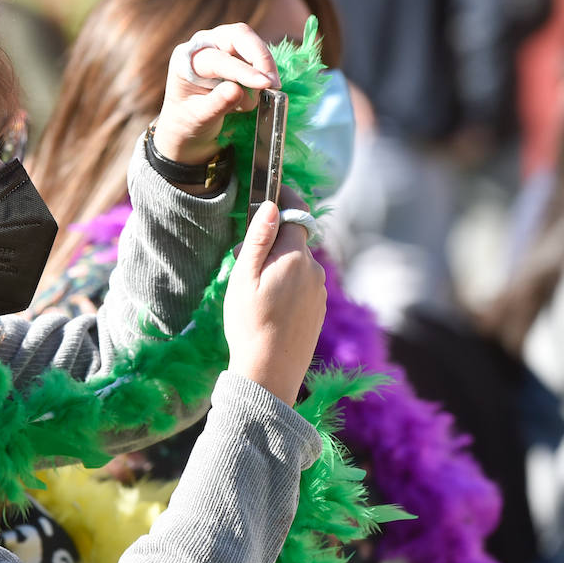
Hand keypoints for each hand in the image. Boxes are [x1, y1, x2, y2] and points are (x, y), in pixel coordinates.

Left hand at [153, 23, 280, 165]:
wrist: (187, 124)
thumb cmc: (187, 120)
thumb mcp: (197, 118)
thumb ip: (216, 104)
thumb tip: (236, 90)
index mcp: (186, 60)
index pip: (219, 59)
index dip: (243, 71)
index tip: (264, 84)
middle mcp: (204, 46)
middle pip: (239, 36)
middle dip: (261, 57)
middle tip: (273, 84)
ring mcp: (222, 46)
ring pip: (253, 45)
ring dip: (263, 70)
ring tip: (249, 103)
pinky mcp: (239, 54)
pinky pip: (258, 58)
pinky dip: (262, 75)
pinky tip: (252, 95)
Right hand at [223, 201, 326, 404]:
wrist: (270, 371)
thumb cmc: (249, 323)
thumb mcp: (244, 277)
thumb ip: (259, 239)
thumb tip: (271, 205)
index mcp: (294, 257)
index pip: (297, 215)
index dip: (286, 199)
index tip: (273, 192)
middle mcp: (314, 269)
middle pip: (294, 241)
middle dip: (273, 241)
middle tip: (244, 260)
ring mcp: (319, 290)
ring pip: (298, 263)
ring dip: (280, 265)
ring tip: (254, 290)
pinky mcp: (318, 309)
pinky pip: (303, 284)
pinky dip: (287, 284)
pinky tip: (269, 306)